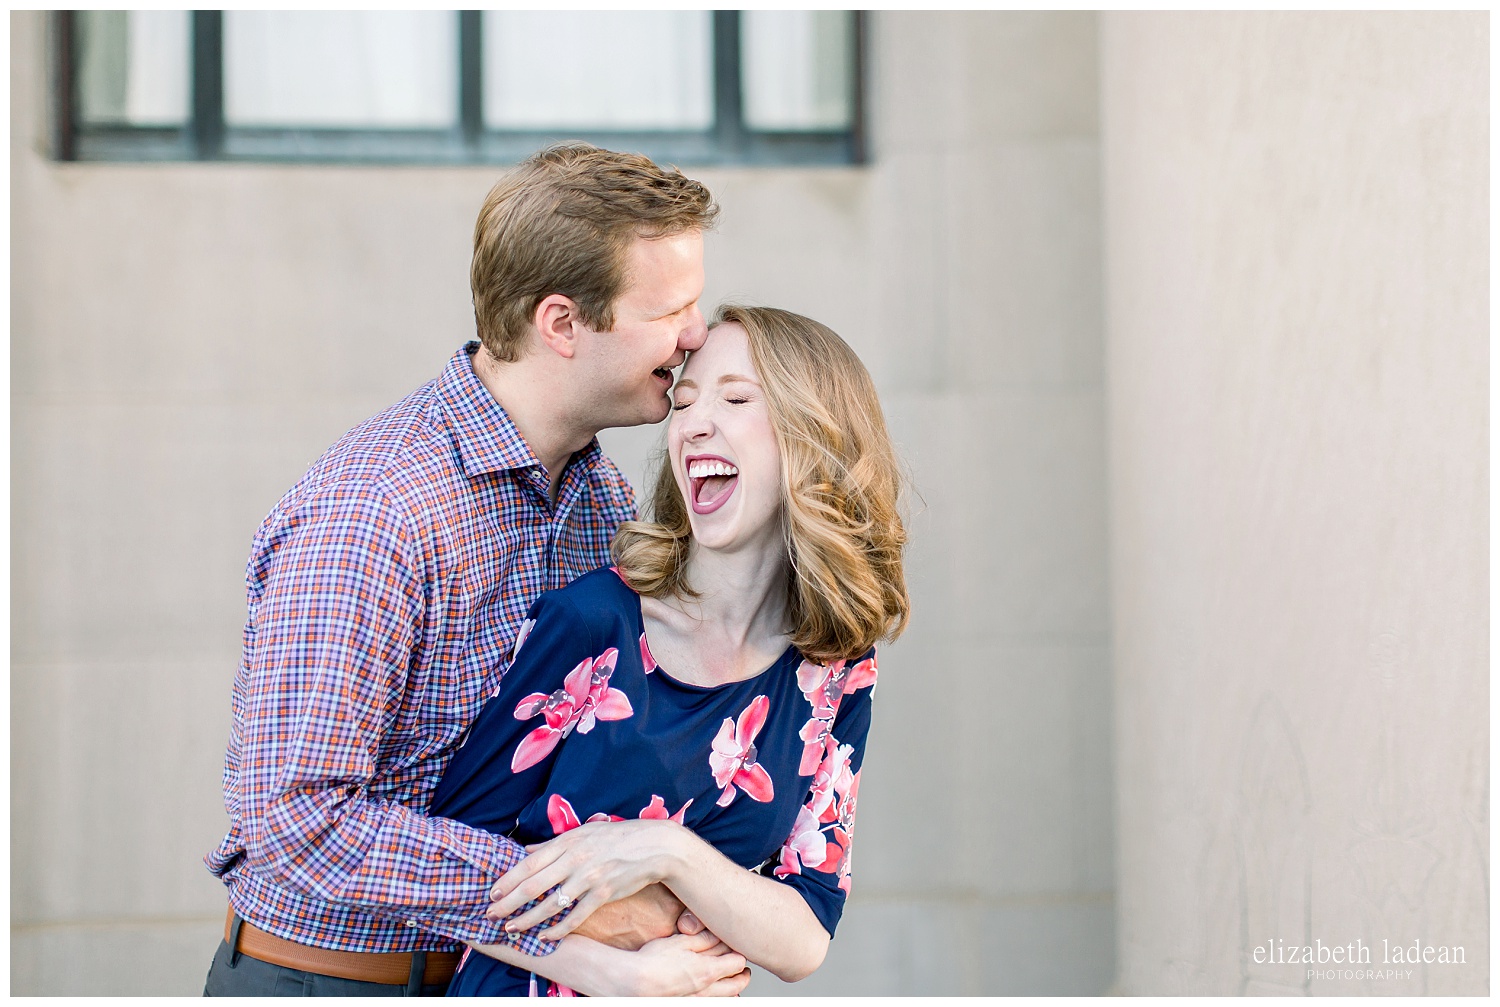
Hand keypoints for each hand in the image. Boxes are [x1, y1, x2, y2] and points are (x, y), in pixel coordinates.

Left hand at [488, 819, 686, 939]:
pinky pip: (576, 916)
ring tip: (513, 928)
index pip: (530, 863)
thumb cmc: (617, 837)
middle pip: (534, 885)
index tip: (493, 892)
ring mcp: (590, 877)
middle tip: (492, 914)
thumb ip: (554, 843)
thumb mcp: (584, 832)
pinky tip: (545, 936)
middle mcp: (576, 859)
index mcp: (568, 841)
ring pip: (551, 904)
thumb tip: (527, 849)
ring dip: (528, 919)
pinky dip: (559, 929)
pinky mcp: (604, 894)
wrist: (654, 846)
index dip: (509, 879)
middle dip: (510, 902)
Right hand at [628, 929, 749, 996]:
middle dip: (742, 975)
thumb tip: (719, 934)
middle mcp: (708, 991)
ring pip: (729, 998)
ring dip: (733, 990)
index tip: (735, 949)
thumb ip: (703, 939)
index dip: (739, 954)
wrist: (634, 984)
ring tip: (729, 982)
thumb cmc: (653, 962)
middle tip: (740, 968)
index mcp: (709, 971)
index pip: (738, 963)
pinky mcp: (690, 1006)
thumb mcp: (680, 942)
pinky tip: (713, 993)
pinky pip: (714, 1004)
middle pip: (738, 984)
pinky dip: (719, 998)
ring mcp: (700, 1002)